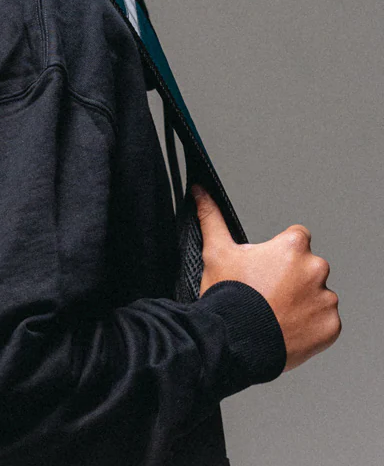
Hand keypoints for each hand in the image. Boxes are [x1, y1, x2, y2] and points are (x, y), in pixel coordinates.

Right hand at [193, 184, 340, 371]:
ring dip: (303, 301)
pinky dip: (311, 325)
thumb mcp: (216, 252)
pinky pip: (325, 321)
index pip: (297, 238)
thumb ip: (211, 217)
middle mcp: (315, 269)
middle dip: (293, 277)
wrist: (236, 340)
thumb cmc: (229, 295)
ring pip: (317, 294)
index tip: (267, 266)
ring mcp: (325, 300)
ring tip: (276, 312)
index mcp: (292, 247)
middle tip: (268, 292)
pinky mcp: (331, 326)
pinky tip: (287, 327)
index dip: (279, 252)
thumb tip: (200, 191)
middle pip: (308, 267)